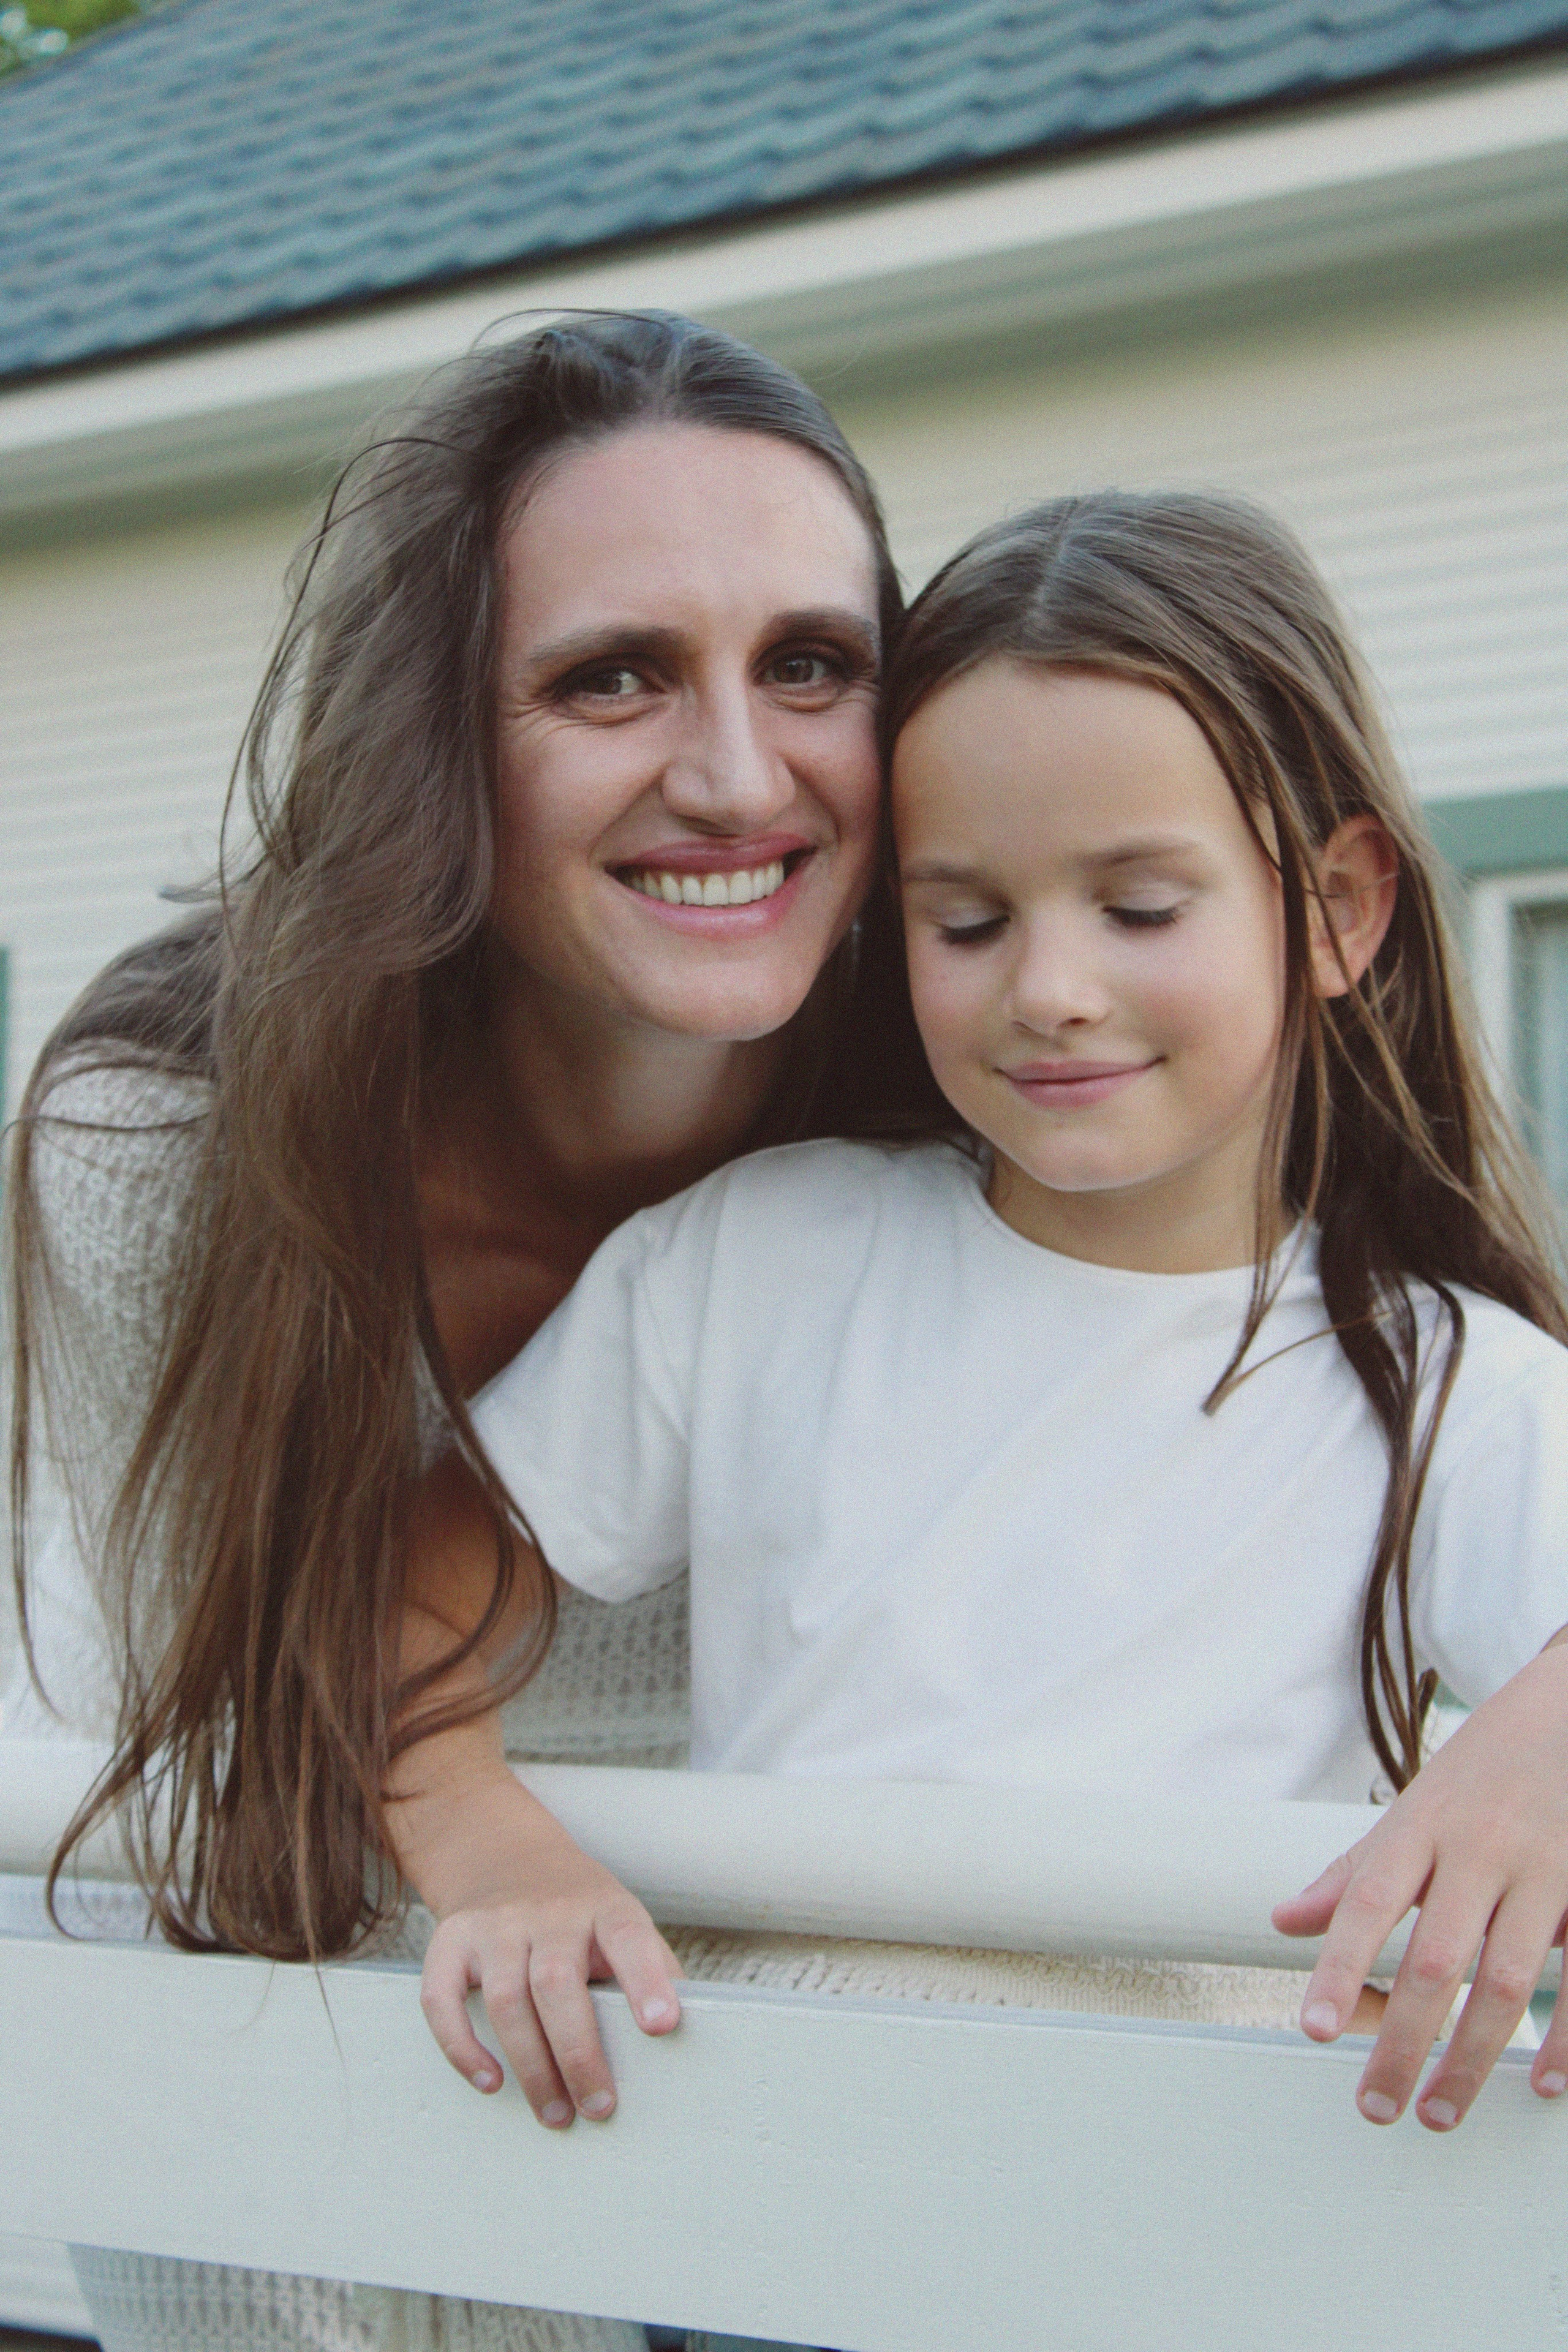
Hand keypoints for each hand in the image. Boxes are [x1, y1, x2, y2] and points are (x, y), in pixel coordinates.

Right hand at [418, 1776, 682, 2127]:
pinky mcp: (450, 1942)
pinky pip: (441, 1999)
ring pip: (505, 1999)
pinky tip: (490, 2081)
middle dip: (578, 2054)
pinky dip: (461, 2048)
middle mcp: (547, 1913)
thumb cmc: (580, 1913)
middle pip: (557, 1983)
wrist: (507, 1858)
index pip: (629, 1938)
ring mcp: (495, 1926)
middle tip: (598, 2108)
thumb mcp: (622, 1923)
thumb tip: (690, 2039)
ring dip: (530, 2066)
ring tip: (555, 2112)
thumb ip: (651, 1970)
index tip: (661, 2025)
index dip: (646, 1981)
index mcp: (604, 1907)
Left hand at [1273, 1633, 1567, 2130]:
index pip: (1368, 1902)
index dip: (1338, 1966)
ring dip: (1472, 2057)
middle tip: (1377, 2104)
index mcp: (1421, 1828)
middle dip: (1404, 2042)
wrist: (1567, 1711)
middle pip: (1434, 1960)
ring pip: (1505, 1980)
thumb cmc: (1481, 1771)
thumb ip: (1350, 1873)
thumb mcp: (1409, 1810)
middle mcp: (1478, 1850)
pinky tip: (1539, 2083)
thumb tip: (1284, 1920)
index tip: (1315, 2029)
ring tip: (1440, 2112)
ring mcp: (1541, 1870)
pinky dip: (1565, 2039)